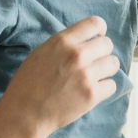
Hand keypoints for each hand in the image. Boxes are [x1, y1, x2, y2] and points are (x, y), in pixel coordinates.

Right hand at [0, 15, 119, 137]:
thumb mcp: (41, 53)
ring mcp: (86, 75)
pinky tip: (91, 92)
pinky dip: (104, 89)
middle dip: (102, 53)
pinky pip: (112, 85)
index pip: (95, 23)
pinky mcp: (92, 95)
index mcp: (62, 41)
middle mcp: (77, 55)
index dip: (100, 30)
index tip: (98, 37)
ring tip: (93, 78)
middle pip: (107, 44)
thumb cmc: (28, 84)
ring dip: (105, 70)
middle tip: (93, 63)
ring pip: (113, 64)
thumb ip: (64, 45)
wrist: (24, 113)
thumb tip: (85, 41)